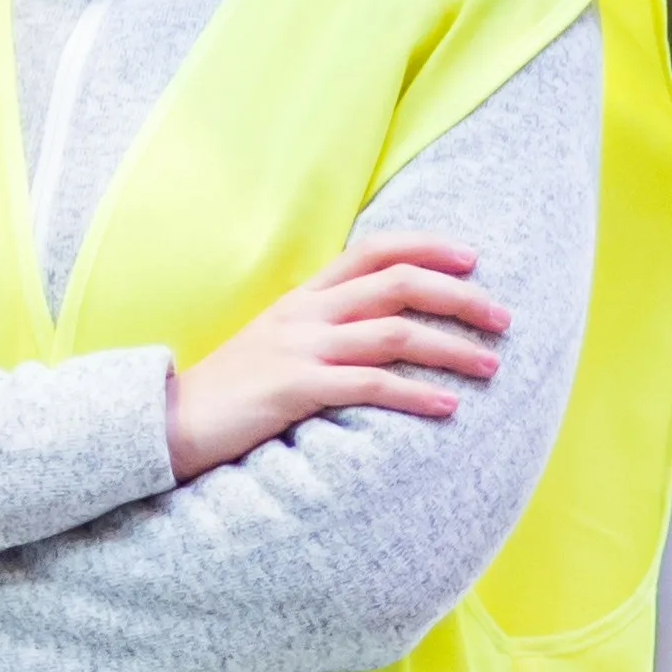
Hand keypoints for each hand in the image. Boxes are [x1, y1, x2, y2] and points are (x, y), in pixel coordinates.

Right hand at [163, 236, 507, 480]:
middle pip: (396, 283)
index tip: (474, 259)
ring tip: (490, 366)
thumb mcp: (275, 344)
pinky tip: (447, 407)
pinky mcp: (294, 388)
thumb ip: (321, 329)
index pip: (373, 250)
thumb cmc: (230, 392)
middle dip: (459, 297)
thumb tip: (380, 330)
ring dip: (450, 348)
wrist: (168, 423)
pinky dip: (415, 394)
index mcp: (302, 297)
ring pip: (393, 333)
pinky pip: (368, 384)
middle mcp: (304, 313)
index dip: (428, 247)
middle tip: (503, 318)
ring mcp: (299, 348)